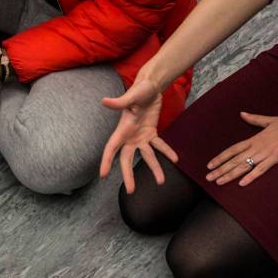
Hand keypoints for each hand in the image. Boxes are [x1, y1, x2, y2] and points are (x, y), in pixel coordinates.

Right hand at [99, 78, 176, 193]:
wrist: (151, 86)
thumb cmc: (139, 90)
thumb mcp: (130, 96)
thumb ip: (119, 102)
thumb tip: (104, 101)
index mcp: (121, 130)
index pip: (111, 149)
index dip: (106, 161)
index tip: (103, 175)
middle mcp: (129, 137)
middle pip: (126, 160)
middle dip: (129, 175)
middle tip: (131, 191)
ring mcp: (140, 137)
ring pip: (146, 156)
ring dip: (154, 168)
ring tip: (161, 181)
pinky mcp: (151, 133)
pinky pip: (159, 146)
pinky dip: (167, 152)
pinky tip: (175, 159)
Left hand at [206, 111, 277, 186]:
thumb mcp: (271, 120)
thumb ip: (255, 119)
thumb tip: (242, 113)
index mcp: (255, 138)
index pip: (233, 149)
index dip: (220, 157)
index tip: (209, 165)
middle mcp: (258, 146)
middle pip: (235, 159)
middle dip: (220, 169)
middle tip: (207, 178)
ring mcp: (267, 152)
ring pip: (245, 165)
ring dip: (230, 174)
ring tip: (218, 182)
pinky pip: (262, 169)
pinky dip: (252, 176)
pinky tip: (242, 183)